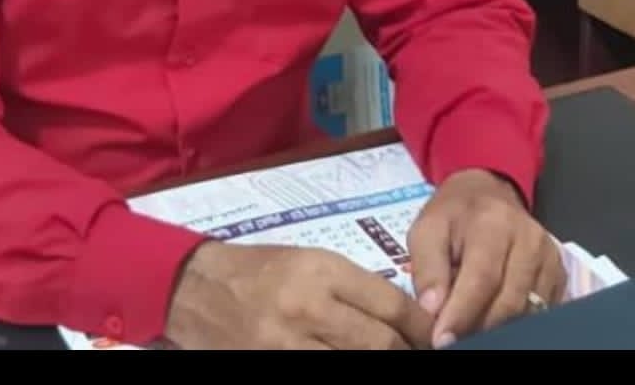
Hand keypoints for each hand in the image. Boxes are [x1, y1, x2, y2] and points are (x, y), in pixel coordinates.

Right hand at [165, 239, 435, 349]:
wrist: (197, 287)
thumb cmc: (262, 269)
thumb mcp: (310, 261)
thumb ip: (354, 288)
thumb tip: (405, 319)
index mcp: (322, 270)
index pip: (391, 305)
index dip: (423, 329)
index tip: (437, 339)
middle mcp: (308, 307)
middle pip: (381, 345)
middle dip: (406, 354)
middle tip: (422, 355)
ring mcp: (287, 345)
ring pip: (354, 364)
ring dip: (380, 364)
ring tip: (393, 360)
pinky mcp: (270, 366)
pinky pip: (321, 375)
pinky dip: (341, 373)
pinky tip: (349, 364)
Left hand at [406, 168, 566, 347]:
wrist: (487, 194)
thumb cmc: (452, 216)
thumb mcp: (426, 230)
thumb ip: (427, 269)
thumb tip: (433, 311)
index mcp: (493, 222)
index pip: (482, 278)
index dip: (462, 314)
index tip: (442, 340)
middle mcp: (529, 238)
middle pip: (509, 301)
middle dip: (479, 328)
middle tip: (455, 341)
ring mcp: (549, 256)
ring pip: (529, 311)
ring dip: (498, 329)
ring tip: (471, 332)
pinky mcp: (559, 272)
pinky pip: (543, 311)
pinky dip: (519, 324)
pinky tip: (495, 324)